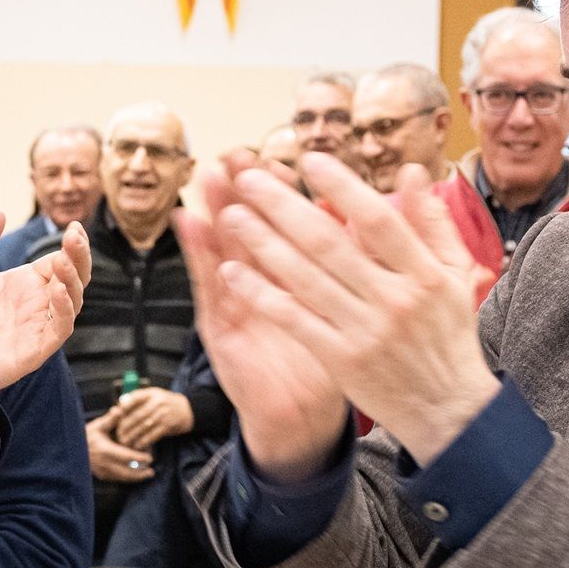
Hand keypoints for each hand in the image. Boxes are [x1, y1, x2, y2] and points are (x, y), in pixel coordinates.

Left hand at [0, 213, 90, 427]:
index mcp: (21, 285)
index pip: (59, 261)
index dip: (71, 245)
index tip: (73, 226)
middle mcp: (33, 305)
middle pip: (73, 278)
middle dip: (80, 257)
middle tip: (75, 236)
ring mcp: (35, 328)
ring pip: (72, 302)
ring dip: (73, 280)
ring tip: (63, 261)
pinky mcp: (32, 351)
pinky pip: (59, 329)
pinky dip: (64, 310)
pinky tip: (58, 291)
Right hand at [87, 407, 153, 482]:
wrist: (72, 449)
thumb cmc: (87, 435)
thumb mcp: (98, 425)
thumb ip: (111, 419)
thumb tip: (119, 409)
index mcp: (106, 450)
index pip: (127, 457)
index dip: (140, 459)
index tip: (150, 458)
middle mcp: (104, 463)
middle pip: (126, 472)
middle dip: (140, 474)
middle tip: (151, 472)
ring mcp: (102, 471)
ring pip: (122, 478)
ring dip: (135, 478)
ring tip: (146, 474)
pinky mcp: (101, 476)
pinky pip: (116, 479)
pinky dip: (126, 478)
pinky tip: (134, 475)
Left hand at [114, 387, 193, 448]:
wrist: (188, 410)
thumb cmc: (165, 403)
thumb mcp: (154, 395)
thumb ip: (138, 399)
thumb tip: (120, 406)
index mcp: (152, 393)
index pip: (135, 397)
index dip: (124, 406)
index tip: (116, 414)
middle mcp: (158, 402)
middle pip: (137, 415)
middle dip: (126, 426)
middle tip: (118, 433)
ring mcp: (163, 414)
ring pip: (144, 426)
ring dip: (132, 435)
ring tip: (124, 441)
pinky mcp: (168, 426)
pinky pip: (153, 435)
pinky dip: (144, 441)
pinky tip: (137, 445)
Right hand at [177, 150, 345, 480]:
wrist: (305, 416)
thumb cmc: (332, 359)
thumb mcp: (354, 306)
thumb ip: (364, 259)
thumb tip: (381, 212)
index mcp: (300, 272)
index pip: (295, 222)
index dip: (294, 190)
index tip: (295, 156)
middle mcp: (265, 280)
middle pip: (255, 223)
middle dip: (247, 187)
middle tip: (238, 151)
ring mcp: (239, 300)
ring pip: (226, 244)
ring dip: (215, 207)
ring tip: (208, 172)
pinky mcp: (220, 325)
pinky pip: (207, 285)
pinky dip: (197, 253)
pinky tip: (187, 222)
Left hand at [204, 154, 497, 466]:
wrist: (446, 408)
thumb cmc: (448, 335)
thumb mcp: (454, 275)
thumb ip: (433, 222)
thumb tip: (415, 170)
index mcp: (423, 273)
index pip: (377, 220)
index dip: (341, 187)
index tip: (309, 160)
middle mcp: (394, 300)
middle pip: (330, 244)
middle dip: (285, 207)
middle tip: (249, 179)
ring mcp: (365, 332)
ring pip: (306, 279)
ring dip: (263, 245)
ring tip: (232, 216)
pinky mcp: (341, 361)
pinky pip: (295, 321)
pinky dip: (263, 296)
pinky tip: (234, 273)